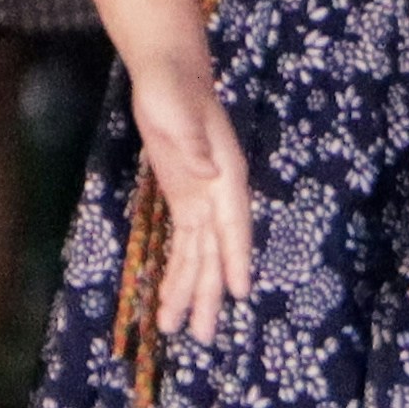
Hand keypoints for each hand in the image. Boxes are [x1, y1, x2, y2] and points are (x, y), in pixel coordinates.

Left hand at [121, 48, 253, 343]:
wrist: (168, 72)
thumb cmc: (175, 89)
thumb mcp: (179, 112)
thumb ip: (193, 144)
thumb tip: (207, 174)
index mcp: (225, 177)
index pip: (234, 226)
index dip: (237, 259)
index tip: (240, 294)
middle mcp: (217, 195)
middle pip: (216, 253)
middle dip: (209, 293)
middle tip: (203, 335)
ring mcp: (200, 199)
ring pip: (198, 256)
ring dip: (189, 291)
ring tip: (175, 328)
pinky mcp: (182, 199)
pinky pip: (183, 244)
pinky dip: (177, 270)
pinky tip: (168, 296)